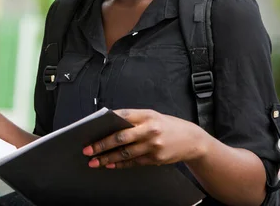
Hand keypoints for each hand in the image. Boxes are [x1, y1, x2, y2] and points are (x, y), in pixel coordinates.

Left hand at [82, 109, 208, 168]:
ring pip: (125, 152)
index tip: (92, 128)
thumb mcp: (153, 116)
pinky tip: (110, 164)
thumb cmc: (168, 126)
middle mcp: (150, 129)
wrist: (192, 140)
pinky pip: (133, 162)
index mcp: (147, 115)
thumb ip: (134, 119)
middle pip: (121, 137)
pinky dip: (120, 163)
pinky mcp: (155, 158)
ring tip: (95, 161)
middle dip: (102, 145)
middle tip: (88, 150)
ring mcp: (153, 145)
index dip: (106, 122)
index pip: (122, 116)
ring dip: (107, 158)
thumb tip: (110, 126)